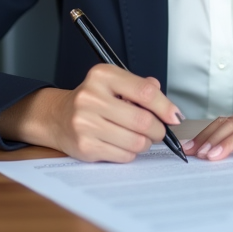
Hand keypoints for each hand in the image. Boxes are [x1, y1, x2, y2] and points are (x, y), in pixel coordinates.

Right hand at [0, 64, 183, 162]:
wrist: (57, 117)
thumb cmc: (93, 100)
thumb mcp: (115, 83)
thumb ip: (142, 88)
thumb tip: (167, 105)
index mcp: (102, 76)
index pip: (144, 92)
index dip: (165, 106)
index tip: (175, 116)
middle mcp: (91, 97)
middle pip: (142, 120)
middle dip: (158, 129)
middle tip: (158, 130)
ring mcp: (86, 123)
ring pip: (135, 141)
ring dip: (145, 142)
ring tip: (139, 137)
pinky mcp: (85, 146)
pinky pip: (124, 155)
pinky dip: (131, 152)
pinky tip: (123, 144)